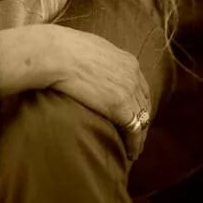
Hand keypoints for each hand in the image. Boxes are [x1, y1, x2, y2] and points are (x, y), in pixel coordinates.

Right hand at [49, 26, 151, 160]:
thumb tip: (97, 69)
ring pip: (143, 120)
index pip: (141, 88)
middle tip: (136, 136)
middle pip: (145, 105)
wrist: (57, 54)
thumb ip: (103, 61)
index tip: (134, 115)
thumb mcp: (93, 49)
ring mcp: (129, 91)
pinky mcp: (120, 107)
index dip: (139, 104)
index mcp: (128, 61)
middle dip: (142, 120)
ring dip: (139, 136)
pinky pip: (134, 131)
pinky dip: (135, 144)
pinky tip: (130, 153)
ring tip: (134, 149)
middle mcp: (133, 75)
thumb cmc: (65, 49)